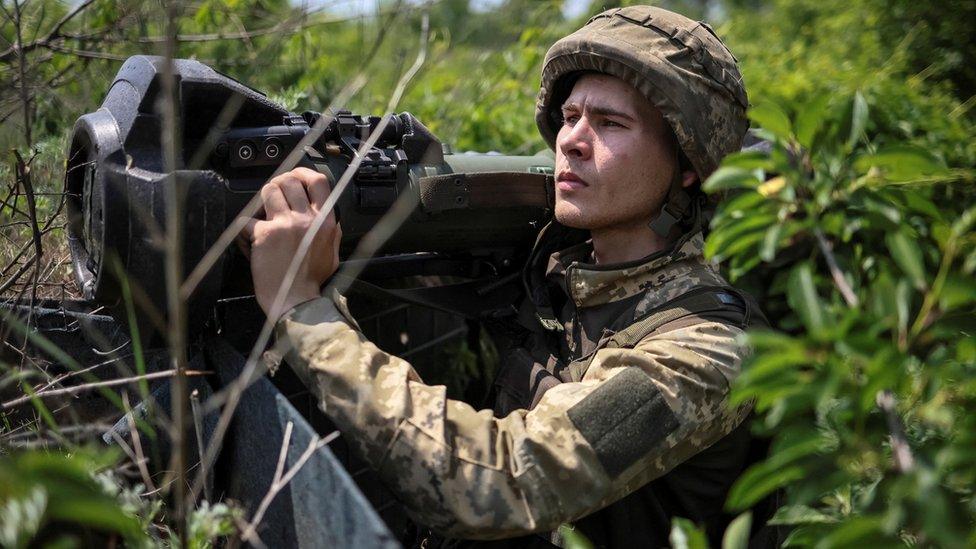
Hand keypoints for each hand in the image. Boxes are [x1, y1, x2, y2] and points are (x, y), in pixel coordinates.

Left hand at [240, 167, 340, 318]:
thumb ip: (331, 232)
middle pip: (289, 181)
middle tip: (272, 197)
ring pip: (268, 191)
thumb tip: (329, 218)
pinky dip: (245, 230)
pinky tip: (249, 242)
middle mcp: (307, 219)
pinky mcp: (265, 235)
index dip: (302, 173)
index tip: (294, 177)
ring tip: (261, 216)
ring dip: (261, 201)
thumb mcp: (332, 254)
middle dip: (277, 185)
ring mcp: (286, 225)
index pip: (318, 181)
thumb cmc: (311, 282)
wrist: (296, 302)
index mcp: (326, 221)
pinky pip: (248, 220)